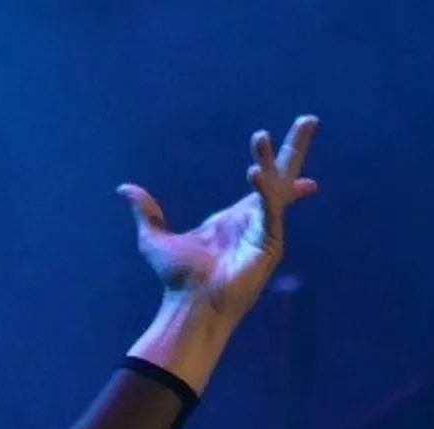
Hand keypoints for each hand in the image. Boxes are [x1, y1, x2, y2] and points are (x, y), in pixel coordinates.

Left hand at [118, 115, 319, 322]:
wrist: (188, 305)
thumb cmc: (177, 279)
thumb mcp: (155, 238)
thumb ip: (146, 212)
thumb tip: (125, 188)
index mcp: (234, 219)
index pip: (261, 185)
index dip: (273, 165)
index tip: (283, 145)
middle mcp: (254, 221)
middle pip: (281, 178)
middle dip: (294, 149)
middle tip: (309, 119)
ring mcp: (265, 232)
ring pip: (275, 188)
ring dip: (271, 161)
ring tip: (259, 136)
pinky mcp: (269, 245)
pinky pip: (269, 212)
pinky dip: (264, 192)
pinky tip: (255, 173)